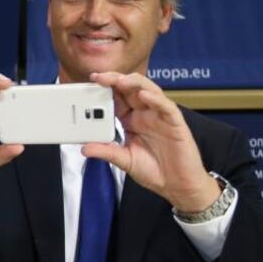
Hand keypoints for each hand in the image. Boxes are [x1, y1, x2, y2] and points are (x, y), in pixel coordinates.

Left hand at [83, 72, 219, 211]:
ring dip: (134, 83)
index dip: (104, 89)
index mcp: (131, 120)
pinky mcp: (175, 123)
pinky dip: (155, 99)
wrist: (177, 184)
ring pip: (149, 91)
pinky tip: (144, 95)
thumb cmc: (154, 170)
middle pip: (130, 89)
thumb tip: (84, 148)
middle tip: (99, 77)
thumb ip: (106, 152)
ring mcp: (160, 116)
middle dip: (115, 80)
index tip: (89, 83)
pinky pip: (166, 107)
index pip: (116, 99)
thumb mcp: (124, 160)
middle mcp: (145, 114)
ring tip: (119, 80)